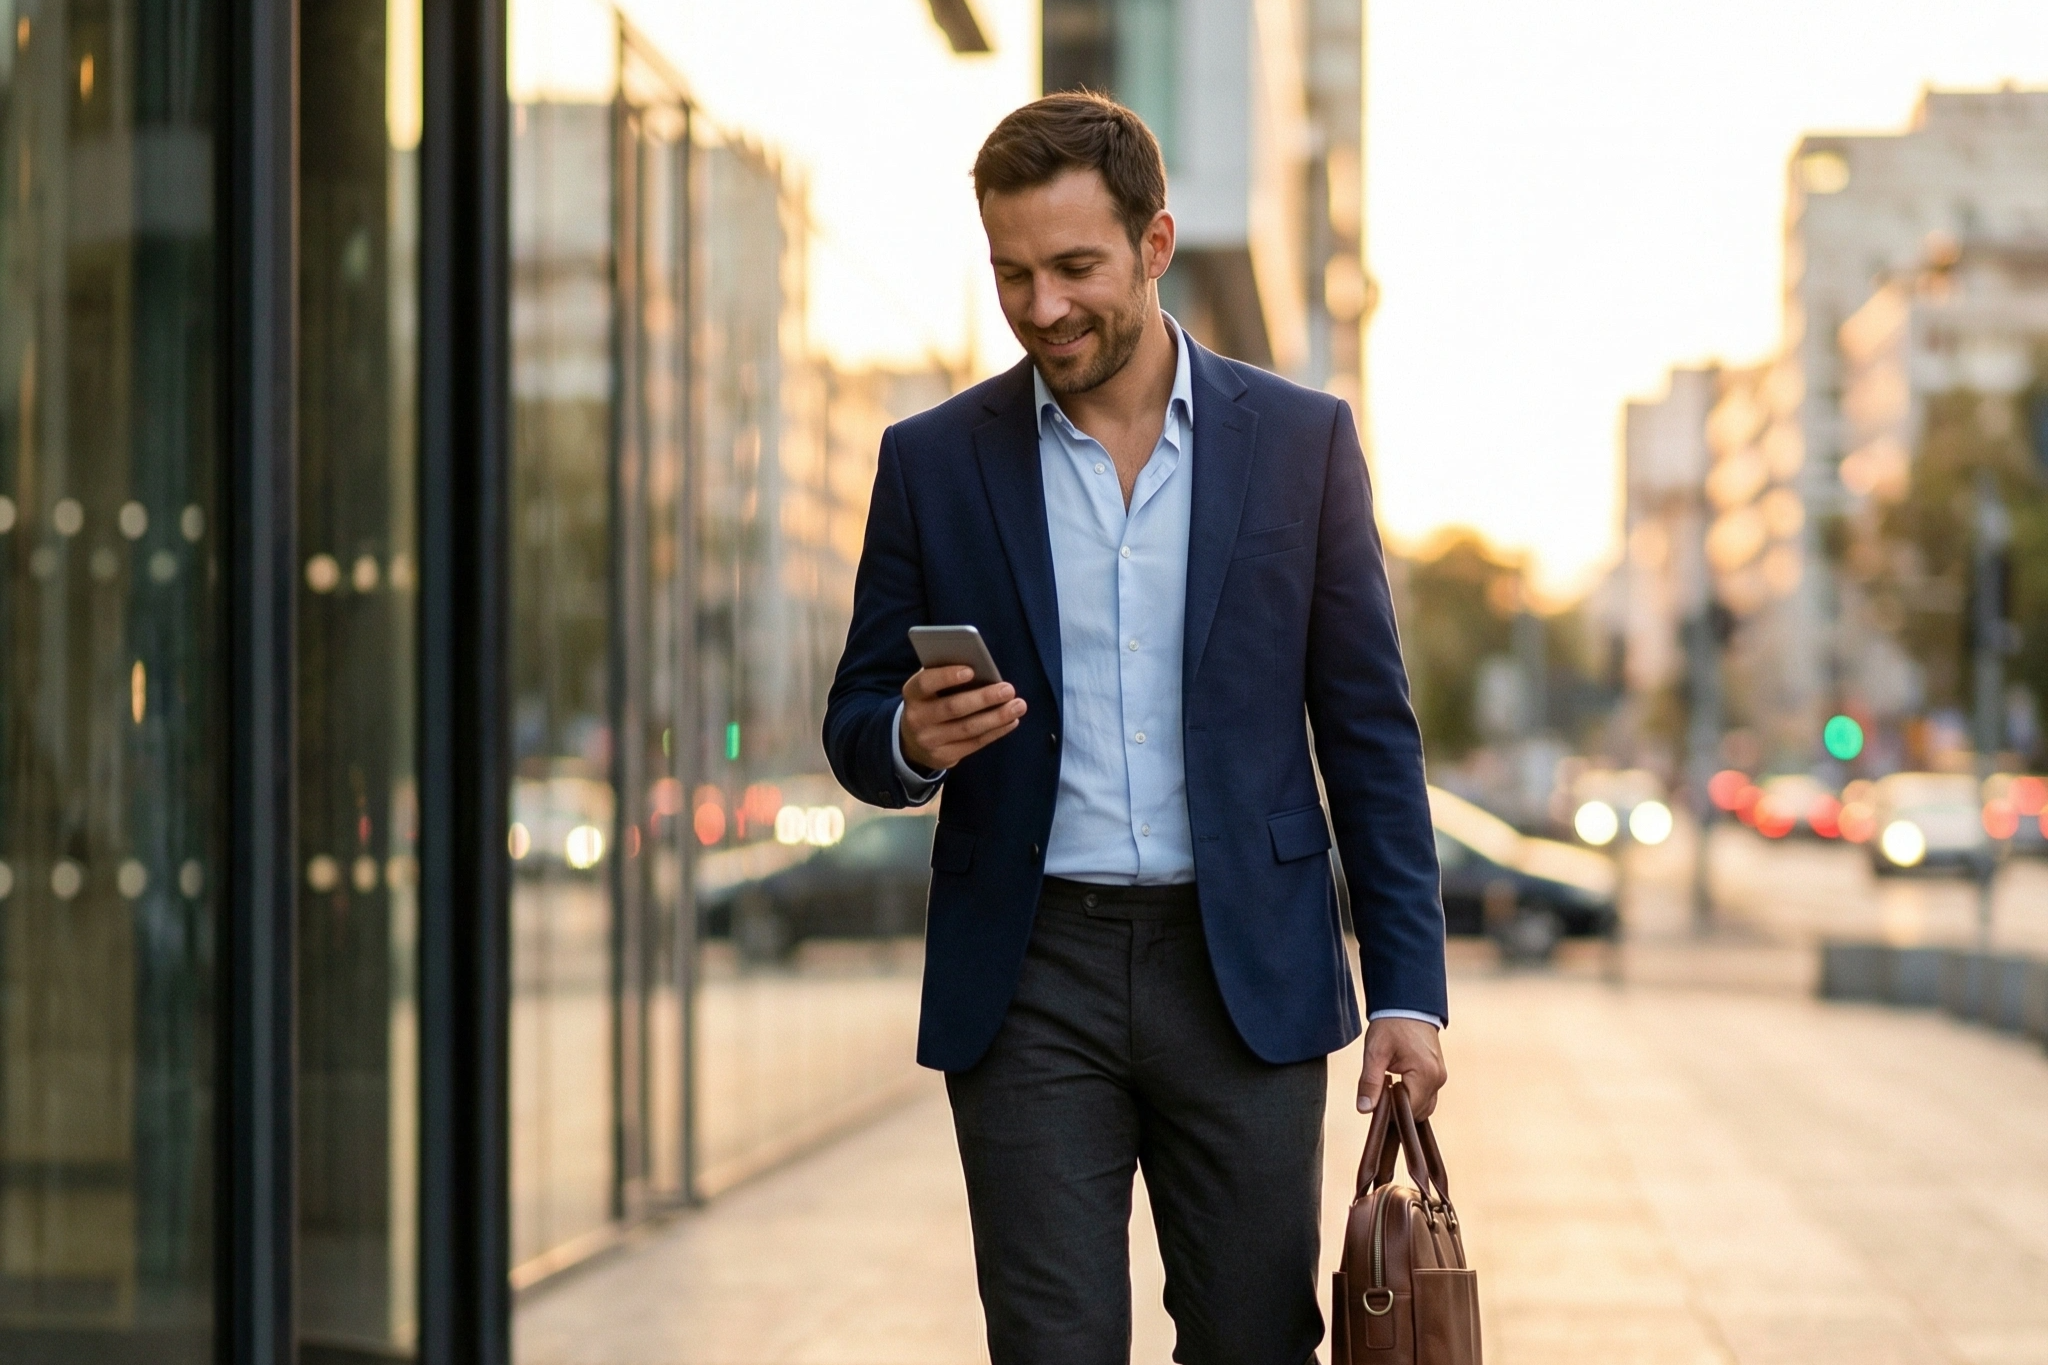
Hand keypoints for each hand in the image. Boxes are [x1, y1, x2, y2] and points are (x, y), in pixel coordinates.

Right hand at [900, 667, 1025, 770]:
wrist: (912, 740)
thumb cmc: (931, 702)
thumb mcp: (931, 688)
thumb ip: (947, 677)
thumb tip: (983, 669)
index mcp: (912, 693)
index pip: (926, 683)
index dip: (947, 676)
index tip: (971, 670)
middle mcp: (917, 719)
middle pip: (952, 708)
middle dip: (983, 698)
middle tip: (1008, 689)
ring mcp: (929, 741)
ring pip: (967, 728)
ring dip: (996, 717)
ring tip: (1018, 706)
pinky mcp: (943, 757)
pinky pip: (974, 744)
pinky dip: (995, 732)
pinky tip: (1012, 721)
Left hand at [1357, 1017, 1445, 1119]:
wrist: (1407, 1005)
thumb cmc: (1391, 1025)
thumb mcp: (1375, 1053)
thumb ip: (1370, 1083)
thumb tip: (1364, 1110)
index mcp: (1425, 1074)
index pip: (1409, 1111)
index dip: (1390, 1113)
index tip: (1374, 1103)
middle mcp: (1438, 1078)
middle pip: (1418, 1112)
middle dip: (1397, 1109)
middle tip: (1378, 1093)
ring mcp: (1440, 1076)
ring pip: (1423, 1106)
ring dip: (1404, 1102)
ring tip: (1386, 1085)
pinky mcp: (1437, 1073)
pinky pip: (1426, 1095)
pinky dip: (1411, 1095)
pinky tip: (1395, 1083)